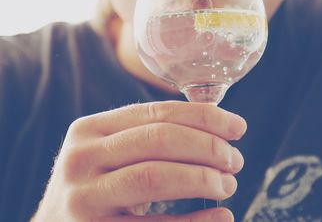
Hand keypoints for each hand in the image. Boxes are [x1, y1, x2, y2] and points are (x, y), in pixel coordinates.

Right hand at [31, 101, 245, 221]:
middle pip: (159, 139)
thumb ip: (148, 135)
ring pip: (155, 176)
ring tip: (228, 184)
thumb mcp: (110, 152)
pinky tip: (221, 216)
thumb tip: (215, 126)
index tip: (238, 127)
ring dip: (203, 178)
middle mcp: (82, 157)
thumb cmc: (96, 185)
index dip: (204, 117)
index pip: (157, 112)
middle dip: (208, 147)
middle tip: (235, 160)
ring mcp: (84, 197)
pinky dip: (195, 220)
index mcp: (90, 129)